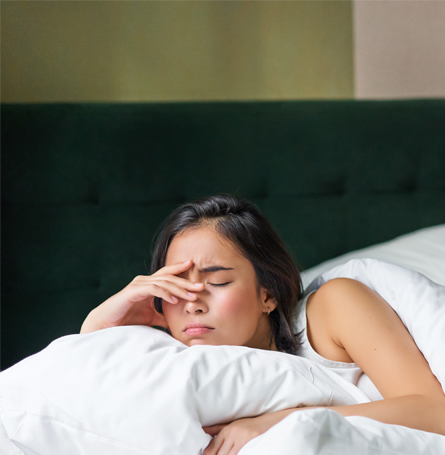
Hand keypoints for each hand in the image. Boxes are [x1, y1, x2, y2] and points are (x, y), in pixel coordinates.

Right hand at [80, 260, 203, 332]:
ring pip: (163, 282)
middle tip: (201, 286)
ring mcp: (138, 285)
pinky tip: (174, 301)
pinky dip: (165, 294)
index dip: (181, 270)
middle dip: (186, 281)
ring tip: (192, 296)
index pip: (168, 275)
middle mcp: (144, 282)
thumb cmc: (127, 321)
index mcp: (149, 285)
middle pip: (169, 277)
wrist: (106, 326)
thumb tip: (177, 323)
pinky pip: (153, 289)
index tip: (196, 269)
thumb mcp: (151, 319)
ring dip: (179, 289)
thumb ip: (163, 318)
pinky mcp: (132, 292)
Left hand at [202, 417, 268, 454]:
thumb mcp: (230, 425)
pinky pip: (239, 454)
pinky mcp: (250, 443)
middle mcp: (232, 434)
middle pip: (219, 454)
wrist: (266, 423)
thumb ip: (215, 429)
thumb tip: (202, 430)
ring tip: (229, 453)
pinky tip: (237, 453)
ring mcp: (241, 439)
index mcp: (226, 430)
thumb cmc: (246, 425)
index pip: (212, 448)